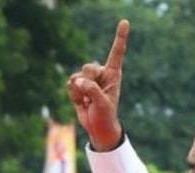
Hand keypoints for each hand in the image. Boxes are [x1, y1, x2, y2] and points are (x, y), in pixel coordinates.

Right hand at [67, 20, 128, 150]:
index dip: (120, 37)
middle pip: (88, 68)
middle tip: (93, 96)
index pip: (116, 53)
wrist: (98, 128)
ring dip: (80, 91)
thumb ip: (92, 91)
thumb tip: (78, 81)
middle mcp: (101, 74)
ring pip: (76, 76)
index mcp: (113, 74)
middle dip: (88, 82)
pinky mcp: (78, 86)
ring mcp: (89, 80)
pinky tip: (81, 101)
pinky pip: (69, 84)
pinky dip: (73, 95)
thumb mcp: (103, 105)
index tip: (125, 22)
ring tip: (88, 101)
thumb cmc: (106, 116)